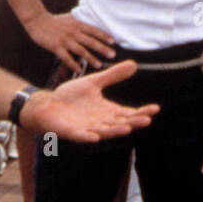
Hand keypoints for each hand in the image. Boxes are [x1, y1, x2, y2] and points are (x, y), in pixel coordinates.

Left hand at [20, 58, 158, 142]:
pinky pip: (80, 135)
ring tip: (127, 128)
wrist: (47, 104)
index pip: (127, 112)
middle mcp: (100, 122)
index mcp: (106, 111)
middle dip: (133, 122)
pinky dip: (88, 136)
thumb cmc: (71, 96)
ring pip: (104, 131)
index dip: (141, 112)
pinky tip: (95, 137)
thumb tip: (134, 64)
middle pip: (120, 122)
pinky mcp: (70, 131)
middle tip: (147, 120)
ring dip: (115, 130)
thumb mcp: (94, 82)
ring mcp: (86, 128)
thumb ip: (113, 76)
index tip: (155, 109)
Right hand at [23, 12, 115, 72]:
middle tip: (112, 54)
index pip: (94, 30)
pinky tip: (79, 70)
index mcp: (77, 24)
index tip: (113, 42)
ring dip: (91, 58)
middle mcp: (73, 32)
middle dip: (102, 48)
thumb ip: (80, 23)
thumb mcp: (70, 19)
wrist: (38, 21)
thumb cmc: (55, 21)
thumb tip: (92, 25)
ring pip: (81, 50)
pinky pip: (66, 58)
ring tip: (99, 64)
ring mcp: (64, 40)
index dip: (104, 36)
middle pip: (90, 41)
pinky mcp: (56, 47)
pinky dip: (73, 64)